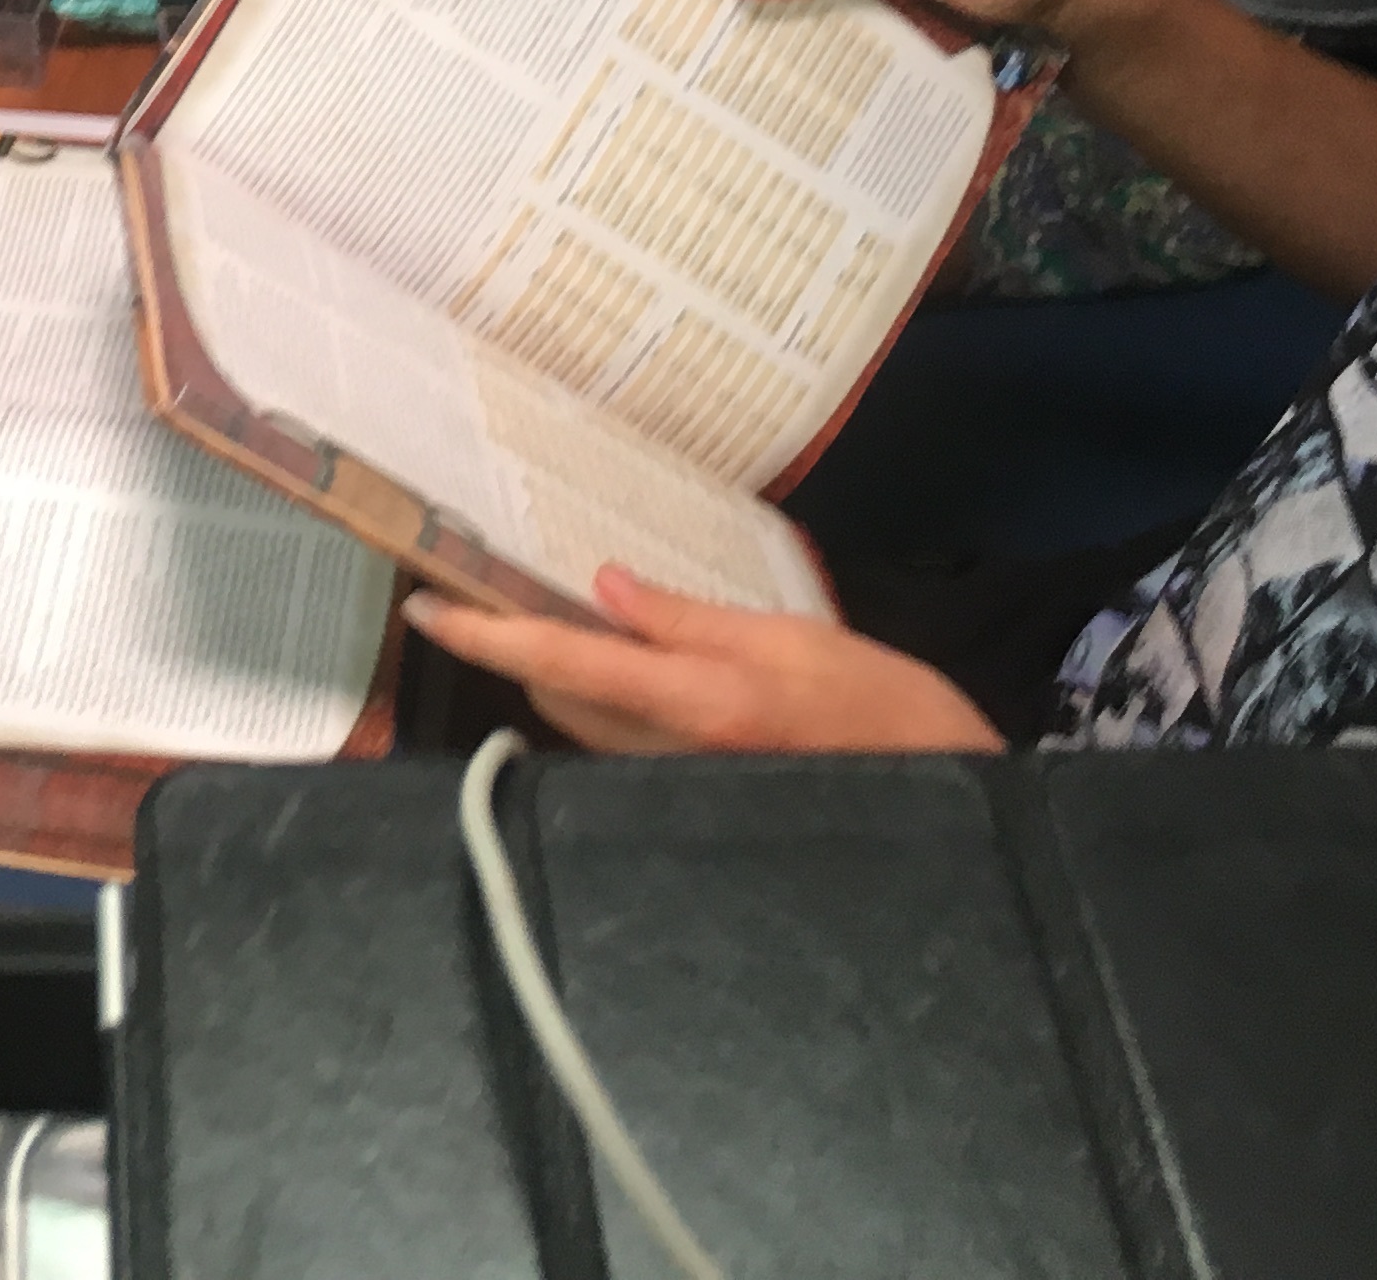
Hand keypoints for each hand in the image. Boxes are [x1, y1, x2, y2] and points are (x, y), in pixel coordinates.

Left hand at [408, 566, 997, 754]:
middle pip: (559, 698)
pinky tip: (629, 660)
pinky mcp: (696, 795)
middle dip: (527, 645)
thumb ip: (688, 620)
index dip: (486, 638)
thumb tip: (603, 588)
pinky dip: (610, 700)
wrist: (949, 797)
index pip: (561, 666)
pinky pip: (626, 743)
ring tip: (563, 608)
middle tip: (509, 578)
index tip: (427, 608)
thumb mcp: (794, 641)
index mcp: (695, 701)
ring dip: (565, 674)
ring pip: (587, 724)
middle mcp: (670, 753)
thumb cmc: (887, 711)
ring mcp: (679, 784)